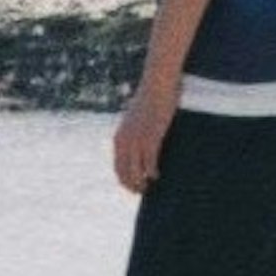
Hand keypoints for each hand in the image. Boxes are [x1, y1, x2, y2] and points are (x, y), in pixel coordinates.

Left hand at [114, 76, 178, 194]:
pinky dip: (152, 173)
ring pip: (136, 173)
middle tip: (143, 191)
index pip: (118, 168)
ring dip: (143, 183)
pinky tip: (157, 175)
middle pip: (125, 174)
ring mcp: (137, 141)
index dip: (125, 181)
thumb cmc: (150, 99)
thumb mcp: (135, 119)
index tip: (134, 187)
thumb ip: (133, 132)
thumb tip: (138, 142)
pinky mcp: (150, 139)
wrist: (157, 84)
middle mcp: (124, 141)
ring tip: (150, 186)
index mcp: (119, 138)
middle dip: (133, 186)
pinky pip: (150, 164)